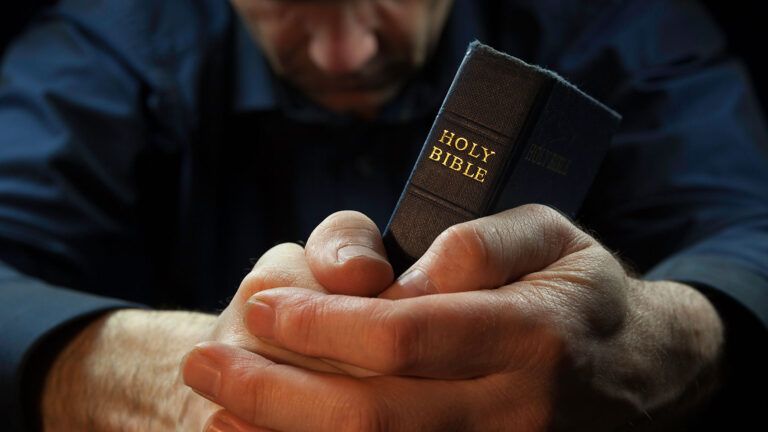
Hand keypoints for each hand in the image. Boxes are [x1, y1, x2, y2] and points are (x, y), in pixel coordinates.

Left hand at [183, 205, 723, 430]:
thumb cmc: (580, 293)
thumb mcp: (551, 235)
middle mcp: (514, 412)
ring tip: (214, 412)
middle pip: (369, 418)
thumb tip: (406, 279)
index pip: (399, 337)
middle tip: (204, 359)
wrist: (640, 374)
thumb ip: (481, 243)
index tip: (262, 305)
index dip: (316, 327)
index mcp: (531, 336)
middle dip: (270, 392)